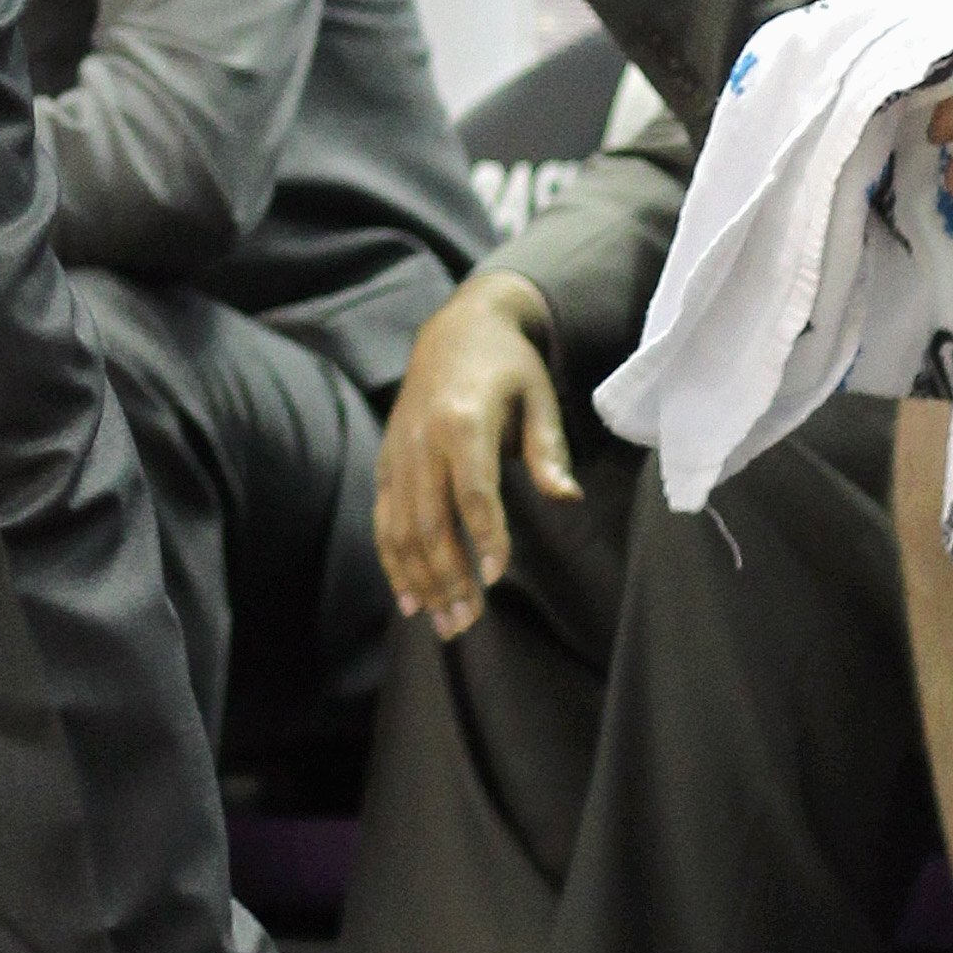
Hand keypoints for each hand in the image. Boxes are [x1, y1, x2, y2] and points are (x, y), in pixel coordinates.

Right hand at [373, 272, 578, 637]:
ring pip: (401, 527)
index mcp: (463, 420)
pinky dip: (392, 560)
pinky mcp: (386, 461)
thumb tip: (568, 499)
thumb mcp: (541, 397)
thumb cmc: (509, 367)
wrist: (456, 329)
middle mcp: (423, 439)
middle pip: (430, 520)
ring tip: (443, 623)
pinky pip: (383, 519)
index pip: (473, 491)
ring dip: (420, 579)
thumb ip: (550, 450)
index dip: (485, 536)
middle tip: (466, 623)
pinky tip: (409, 597)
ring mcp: (399, 452)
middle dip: (447, 576)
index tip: (497, 579)